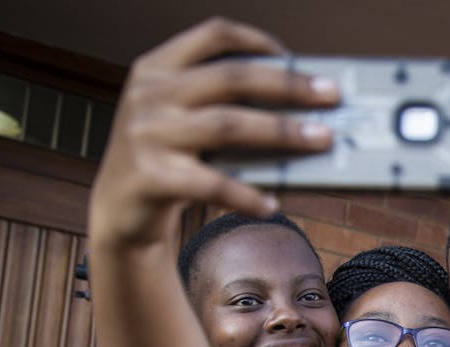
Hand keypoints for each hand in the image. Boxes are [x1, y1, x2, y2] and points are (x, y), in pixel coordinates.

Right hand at [88, 17, 338, 248]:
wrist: (118, 209)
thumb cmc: (167, 159)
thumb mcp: (184, 120)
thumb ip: (225, 106)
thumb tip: (302, 110)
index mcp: (157, 68)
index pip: (212, 35)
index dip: (256, 40)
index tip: (294, 55)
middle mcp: (149, 94)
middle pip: (231, 78)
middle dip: (288, 85)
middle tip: (331, 96)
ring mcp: (146, 134)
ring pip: (227, 126)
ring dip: (282, 132)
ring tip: (320, 141)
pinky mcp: (150, 177)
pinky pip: (211, 183)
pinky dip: (246, 195)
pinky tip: (271, 204)